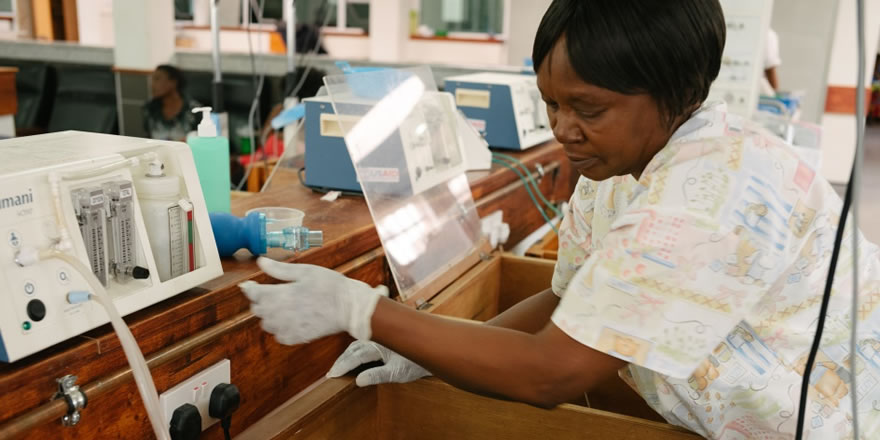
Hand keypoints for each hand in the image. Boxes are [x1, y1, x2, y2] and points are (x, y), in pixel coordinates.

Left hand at [239, 257, 388, 344]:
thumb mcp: (305, 271)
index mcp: (281, 294)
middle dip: (261, 301)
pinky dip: (280, 329)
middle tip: (272, 293)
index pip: (253, 294)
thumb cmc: (330, 286)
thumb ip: (279, 269)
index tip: (251, 285)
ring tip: (282, 307)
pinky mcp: (297, 338)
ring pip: (266, 325)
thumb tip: (260, 262)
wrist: (350, 307)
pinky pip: (279, 336)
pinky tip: (290, 320)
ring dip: (269, 316)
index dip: (249, 288)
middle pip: (257, 310)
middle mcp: (280, 314)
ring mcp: (288, 328)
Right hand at [327, 341, 430, 386]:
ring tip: (338, 367)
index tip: (332, 374)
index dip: (343, 365)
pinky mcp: (383, 339)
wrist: (432, 350)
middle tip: (331, 373)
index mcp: (380, 344)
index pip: (356, 355)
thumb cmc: (416, 363)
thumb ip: (377, 375)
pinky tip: (352, 356)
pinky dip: (356, 350)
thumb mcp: (397, 373)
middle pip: (354, 348)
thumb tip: (358, 380)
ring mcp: (380, 338)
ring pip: (358, 344)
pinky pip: (365, 343)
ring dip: (347, 355)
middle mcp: (378, 338)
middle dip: (342, 361)